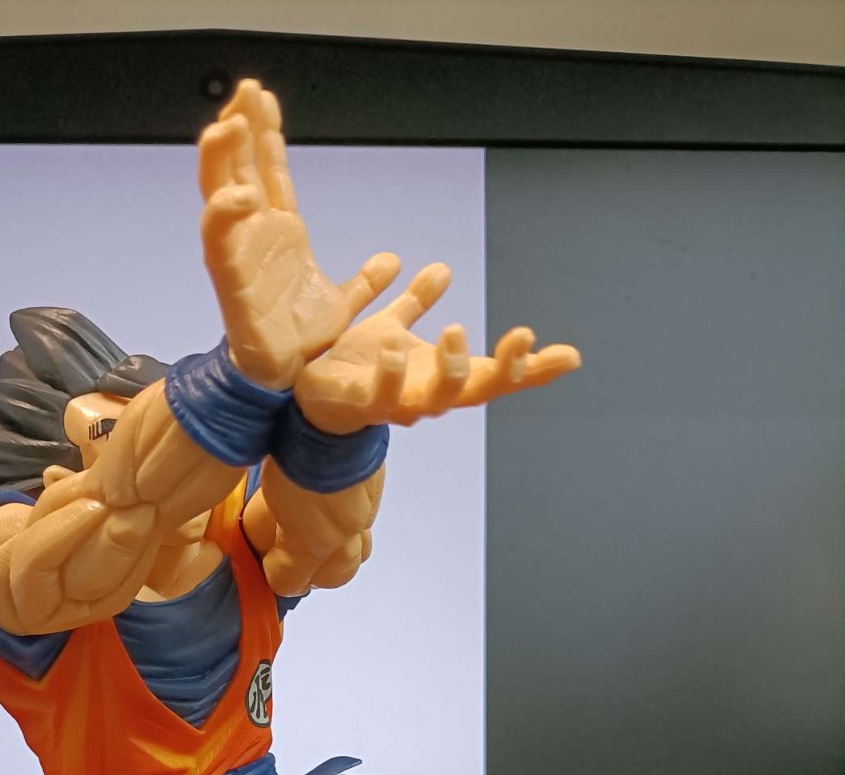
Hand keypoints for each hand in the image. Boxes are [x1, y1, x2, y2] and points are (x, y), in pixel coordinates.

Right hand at [198, 79, 399, 389]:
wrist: (287, 384)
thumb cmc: (302, 344)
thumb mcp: (342, 304)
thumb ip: (364, 281)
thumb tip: (392, 261)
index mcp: (279, 235)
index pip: (269, 172)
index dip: (265, 135)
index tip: (263, 96)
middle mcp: (254, 238)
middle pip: (238, 170)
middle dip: (238, 129)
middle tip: (243, 90)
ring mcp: (239, 257)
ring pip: (219, 195)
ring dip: (221, 159)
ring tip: (229, 124)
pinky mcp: (230, 283)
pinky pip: (219, 242)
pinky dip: (224, 215)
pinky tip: (239, 193)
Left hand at [294, 262, 581, 432]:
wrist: (303, 394)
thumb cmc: (350, 367)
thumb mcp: (388, 326)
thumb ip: (415, 303)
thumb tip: (443, 270)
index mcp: (438, 376)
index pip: (495, 374)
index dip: (531, 369)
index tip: (570, 356)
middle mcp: (424, 395)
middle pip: (476, 390)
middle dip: (503, 369)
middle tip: (523, 336)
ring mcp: (394, 405)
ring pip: (434, 399)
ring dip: (450, 369)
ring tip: (456, 331)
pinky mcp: (358, 406)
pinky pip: (378, 396)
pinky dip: (388, 377)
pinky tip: (395, 350)